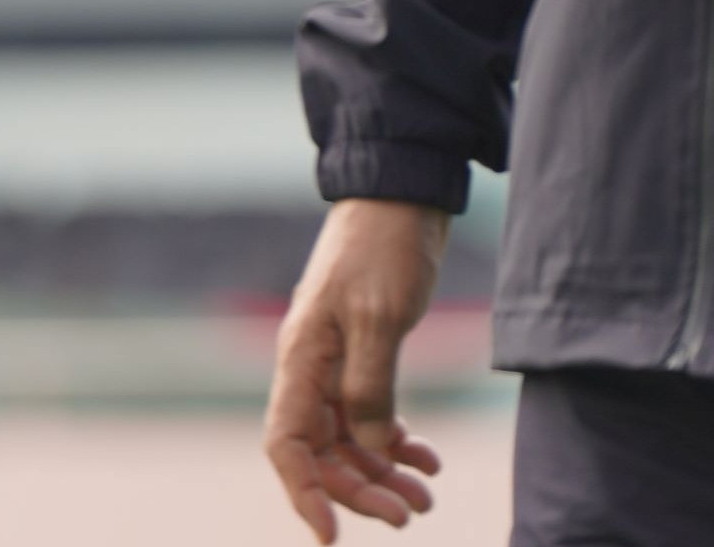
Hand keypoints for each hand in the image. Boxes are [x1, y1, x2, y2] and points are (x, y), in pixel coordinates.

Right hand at [263, 199, 450, 538]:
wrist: (399, 200)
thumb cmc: (383, 250)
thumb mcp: (379, 319)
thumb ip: (371, 388)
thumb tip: (369, 450)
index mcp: (300, 360)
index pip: (286, 445)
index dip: (305, 493)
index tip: (334, 534)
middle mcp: (310, 370)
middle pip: (321, 453)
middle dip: (360, 491)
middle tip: (409, 516)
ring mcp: (335, 364)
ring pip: (349, 441)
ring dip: (383, 473)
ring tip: (426, 497)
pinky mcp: (363, 356)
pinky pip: (370, 417)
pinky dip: (396, 443)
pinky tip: (427, 458)